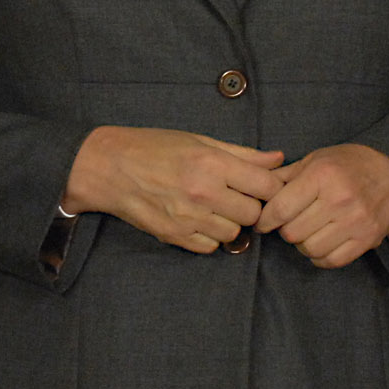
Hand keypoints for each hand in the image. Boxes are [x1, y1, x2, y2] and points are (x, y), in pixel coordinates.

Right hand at [63, 126, 283, 252]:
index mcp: (213, 163)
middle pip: (254, 214)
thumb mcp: (200, 140)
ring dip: (229, 222)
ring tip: (213, 207)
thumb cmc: (155, 147)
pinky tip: (198, 219)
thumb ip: (242, 154)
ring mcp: (189, 218)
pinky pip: (210, 247)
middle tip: (235, 195)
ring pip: (233, 234)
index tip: (261, 185)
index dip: (270, 186)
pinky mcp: (175, 237)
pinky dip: (209, 237)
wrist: (110, 167)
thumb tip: (279, 159)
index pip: (266, 186)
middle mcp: (203, 192)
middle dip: (250, 205)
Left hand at [257, 144, 388, 268]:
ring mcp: (355, 222)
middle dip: (285, 229)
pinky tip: (322, 243)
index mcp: (322, 176)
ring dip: (303, 244)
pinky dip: (321, 257)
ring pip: (310, 249)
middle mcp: (338, 200)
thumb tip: (256, 190)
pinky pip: (332, 260)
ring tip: (309, 231)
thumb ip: (285, 176)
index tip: (262, 222)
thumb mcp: (316, 158)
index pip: (280, 209)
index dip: (264, 220)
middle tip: (291, 222)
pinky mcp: (367, 239)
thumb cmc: (350, 162)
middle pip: (292, 233)